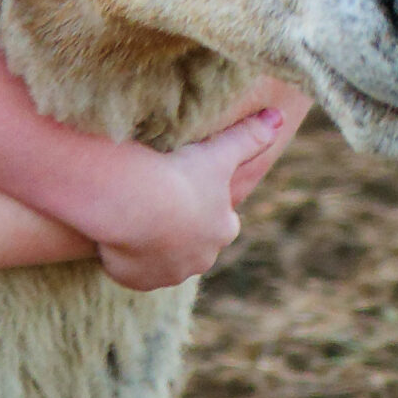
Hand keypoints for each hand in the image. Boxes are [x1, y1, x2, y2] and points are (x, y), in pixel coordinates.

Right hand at [90, 107, 286, 291]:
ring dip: (154, 245)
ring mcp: (170, 273)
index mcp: (223, 228)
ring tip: (134, 220)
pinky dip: (129, 259)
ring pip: (166, 260)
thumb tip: (279, 117)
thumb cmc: (180, 176)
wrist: (134, 205)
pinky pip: (136, 272)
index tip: (188, 189)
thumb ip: (249, 137)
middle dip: (182, 230)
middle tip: (159, 203)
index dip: (206, 205)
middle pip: (196, 245)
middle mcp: (202, 258)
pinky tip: (118, 239)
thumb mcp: (218, 152)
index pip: (223, 221)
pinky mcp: (140, 281)